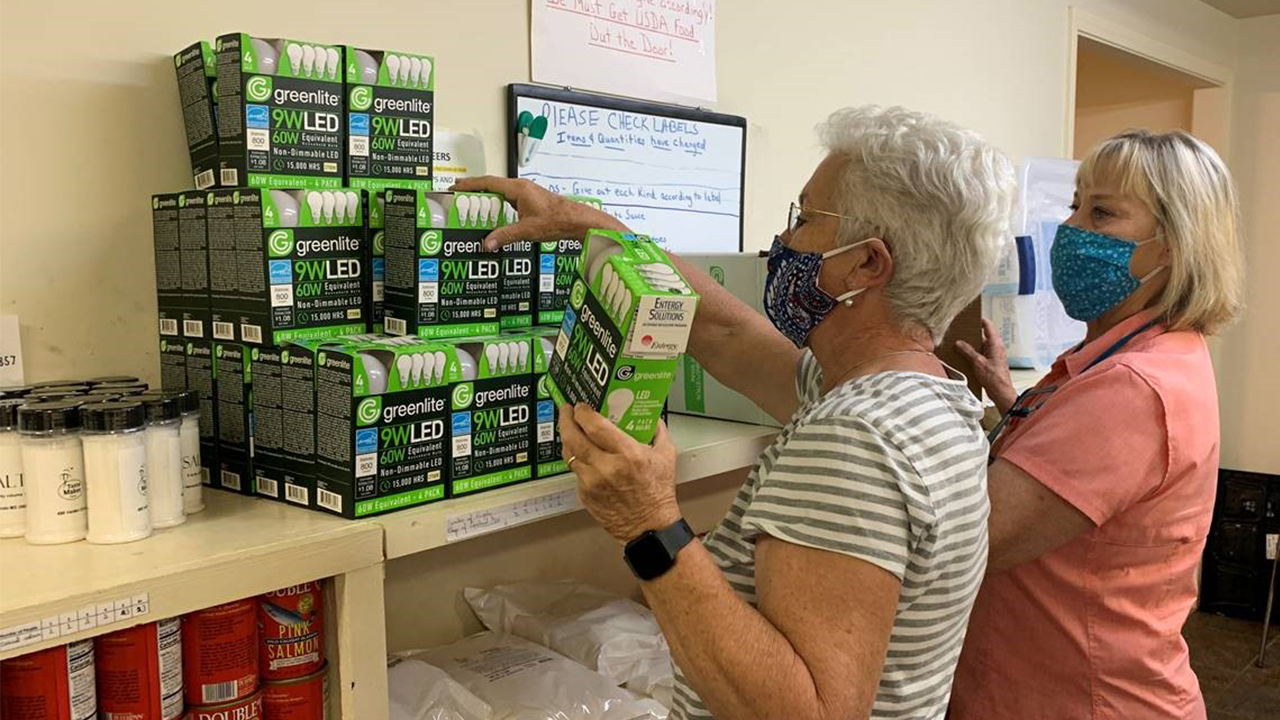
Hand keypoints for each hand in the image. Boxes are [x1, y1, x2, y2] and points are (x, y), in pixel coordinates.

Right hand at [451, 176, 624, 250]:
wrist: (577, 221)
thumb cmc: (558, 220)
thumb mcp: (527, 230)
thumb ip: (505, 236)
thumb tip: (487, 243)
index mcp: (518, 188)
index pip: (487, 182)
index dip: (469, 185)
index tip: (455, 187)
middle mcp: (521, 187)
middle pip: (492, 185)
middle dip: (475, 191)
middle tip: (459, 198)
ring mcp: (527, 193)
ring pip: (501, 193)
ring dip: (487, 199)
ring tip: (473, 207)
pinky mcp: (531, 201)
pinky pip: (509, 199)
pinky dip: (499, 205)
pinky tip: (495, 216)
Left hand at [559, 403, 680, 544]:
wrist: (649, 526)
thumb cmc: (658, 493)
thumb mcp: (667, 456)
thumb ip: (658, 431)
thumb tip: (650, 415)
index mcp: (628, 454)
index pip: (595, 426)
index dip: (583, 412)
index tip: (581, 406)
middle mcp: (606, 467)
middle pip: (574, 437)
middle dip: (566, 419)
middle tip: (566, 410)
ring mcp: (592, 482)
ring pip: (569, 453)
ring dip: (567, 438)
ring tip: (570, 429)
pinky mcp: (585, 494)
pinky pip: (575, 470)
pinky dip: (577, 459)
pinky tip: (582, 454)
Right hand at [955, 318, 1015, 413]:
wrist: (1001, 392)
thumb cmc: (994, 378)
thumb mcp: (977, 362)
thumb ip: (967, 351)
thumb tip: (959, 343)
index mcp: (995, 343)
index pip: (988, 325)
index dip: (979, 320)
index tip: (970, 317)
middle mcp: (996, 347)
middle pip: (983, 335)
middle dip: (971, 334)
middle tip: (960, 332)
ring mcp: (994, 355)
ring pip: (981, 345)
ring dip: (971, 346)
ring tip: (959, 346)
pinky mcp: (991, 362)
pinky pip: (980, 354)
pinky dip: (973, 354)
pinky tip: (964, 357)